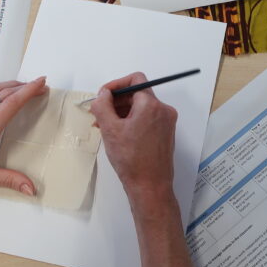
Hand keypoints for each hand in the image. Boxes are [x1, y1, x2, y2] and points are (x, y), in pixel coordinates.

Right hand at [90, 73, 177, 216]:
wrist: (150, 186)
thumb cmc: (130, 158)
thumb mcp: (110, 129)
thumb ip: (103, 105)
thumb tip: (103, 94)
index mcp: (151, 105)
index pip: (135, 80)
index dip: (116, 85)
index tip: (102, 97)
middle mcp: (163, 110)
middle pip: (137, 94)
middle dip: (116, 102)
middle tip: (99, 114)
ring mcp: (166, 123)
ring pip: (141, 108)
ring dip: (122, 113)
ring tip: (104, 127)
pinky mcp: (165, 134)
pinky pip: (146, 120)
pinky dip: (132, 122)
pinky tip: (118, 135)